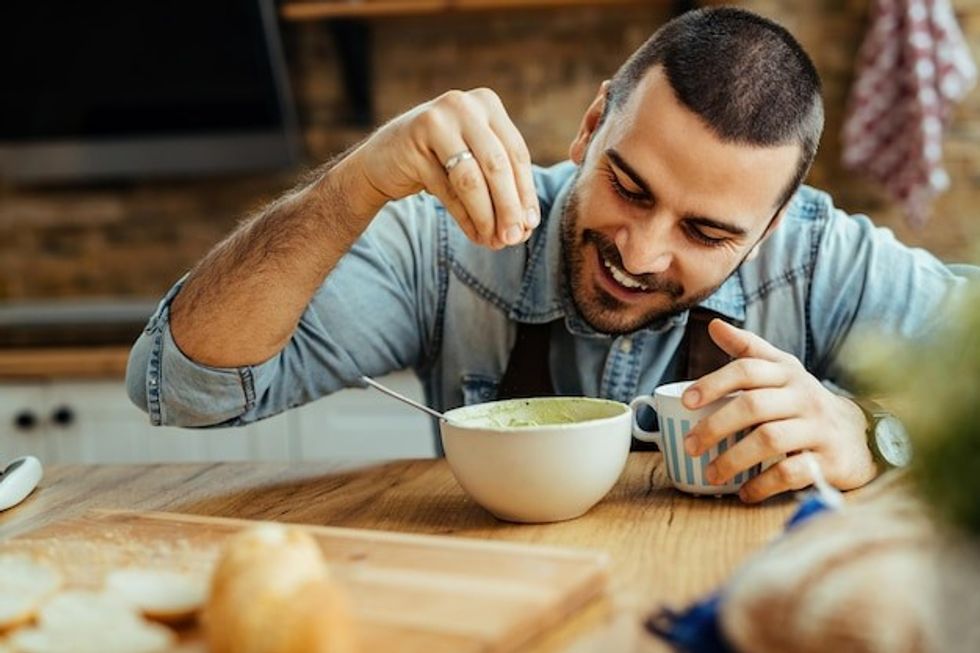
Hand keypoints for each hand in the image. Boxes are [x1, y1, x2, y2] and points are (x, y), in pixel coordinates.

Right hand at [349, 88, 540, 249]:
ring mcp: (436, 120)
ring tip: (494, 242)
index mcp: (486, 103)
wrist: (383, 160)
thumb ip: (501, 185)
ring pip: (472, 178)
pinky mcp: (414, 143)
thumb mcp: (474, 161)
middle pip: (496, 164)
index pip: (515, 152)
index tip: (530, 225)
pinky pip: (447, 189)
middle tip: (514, 238)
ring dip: (486, 216)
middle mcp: (463, 105)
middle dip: (509, 206)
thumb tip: (526, 225)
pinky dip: (465, 217)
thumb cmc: (437, 162)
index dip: (525, 192)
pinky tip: (475, 234)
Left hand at [682, 320, 876, 502]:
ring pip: (770, 439)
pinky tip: (744, 492)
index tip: (686, 402)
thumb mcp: (782, 370)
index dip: (713, 383)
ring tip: (711, 473)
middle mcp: (803, 397)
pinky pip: (792, 472)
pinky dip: (764, 484)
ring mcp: (818, 429)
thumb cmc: (805, 401)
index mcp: (787, 373)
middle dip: (715, 426)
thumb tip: (714, 325)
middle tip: (690, 445)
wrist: (860, 435)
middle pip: (753, 406)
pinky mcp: (829, 461)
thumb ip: (749, 349)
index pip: (747, 369)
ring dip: (734, 459)